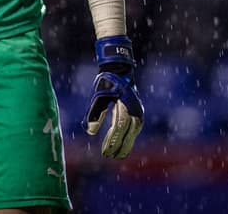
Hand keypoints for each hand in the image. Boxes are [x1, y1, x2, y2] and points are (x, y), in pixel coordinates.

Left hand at [84, 35, 143, 158]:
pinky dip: (126, 138)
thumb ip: (93, 114)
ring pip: (132, 133)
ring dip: (124, 144)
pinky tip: (119, 145)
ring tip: (114, 155)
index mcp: (126, 105)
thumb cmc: (106, 83)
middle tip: (109, 156)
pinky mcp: (137, 114)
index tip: (105, 152)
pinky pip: (132, 130)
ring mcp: (138, 113)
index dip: (113, 141)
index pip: (119, 127)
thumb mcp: (97, 96)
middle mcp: (136, 110)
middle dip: (119, 146)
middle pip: (128, 133)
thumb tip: (89, 132)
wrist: (120, 71)